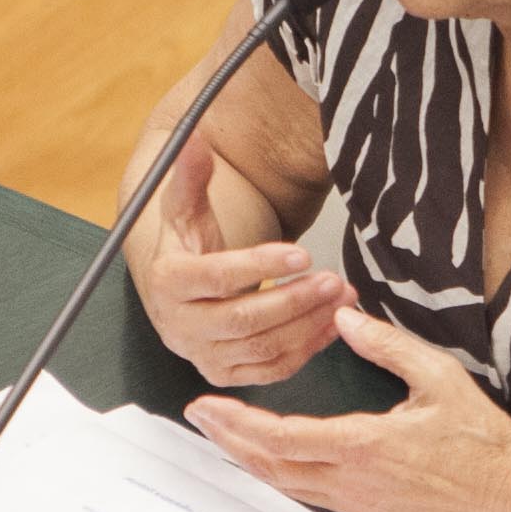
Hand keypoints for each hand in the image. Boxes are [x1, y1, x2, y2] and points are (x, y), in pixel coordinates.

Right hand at [127, 132, 350, 386]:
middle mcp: (179, 327)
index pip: (217, 279)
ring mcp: (202, 356)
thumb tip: (195, 137)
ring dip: (308, 324)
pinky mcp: (226, 374)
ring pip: (263, 349)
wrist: (179, 291)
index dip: (260, 266)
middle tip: (334, 279)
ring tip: (342, 296)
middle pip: (243, 321)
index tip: (302, 254)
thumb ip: (191, 175)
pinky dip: (307, 349)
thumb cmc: (188, 246)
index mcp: (168, 283)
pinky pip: (272, 370)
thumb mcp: (185, 208)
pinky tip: (332, 323)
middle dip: (294, 301)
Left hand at [184, 305, 510, 511]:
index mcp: (365, 448)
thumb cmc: (484, 441)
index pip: (282, 438)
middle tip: (199, 418)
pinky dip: (282, 473)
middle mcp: (355, 483)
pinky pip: (311, 495)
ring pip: (288, 485)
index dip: (238, 423)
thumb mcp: (439, 376)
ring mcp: (361, 503)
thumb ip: (387, 345)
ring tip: (224, 435)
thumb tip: (345, 317)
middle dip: (229, 441)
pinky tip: (273, 457)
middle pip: (272, 466)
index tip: (209, 406)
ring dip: (251, 459)